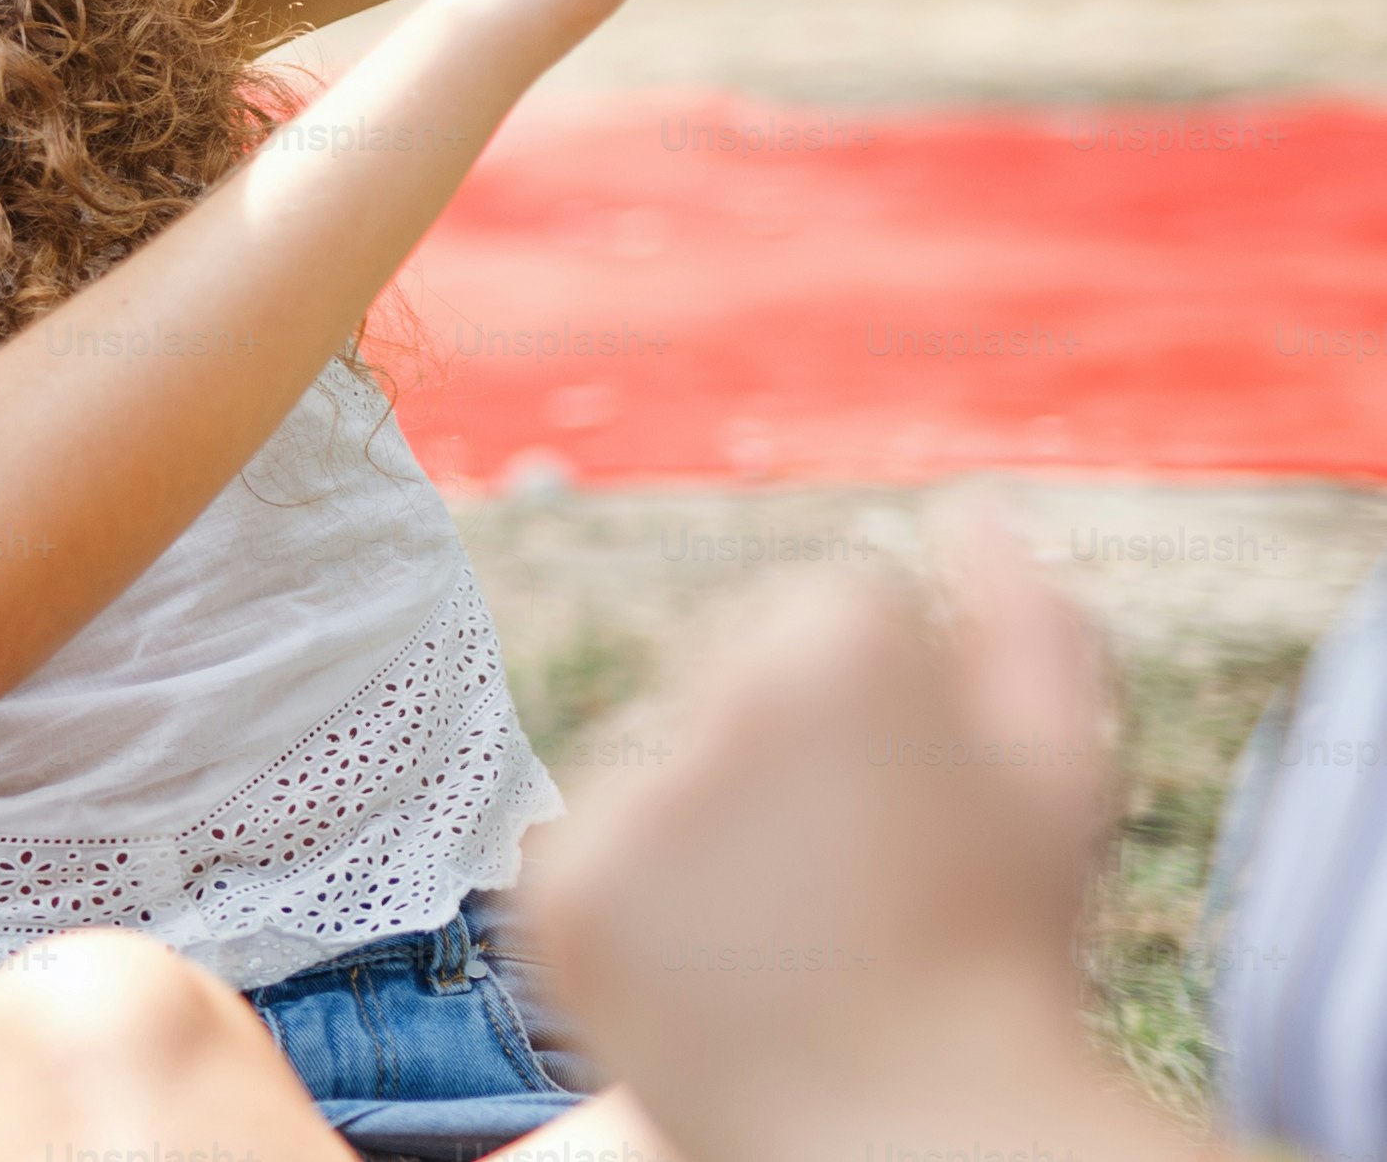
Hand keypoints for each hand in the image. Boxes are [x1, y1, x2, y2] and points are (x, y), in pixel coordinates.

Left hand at [530, 513, 1142, 1161]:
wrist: (917, 1137)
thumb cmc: (1005, 955)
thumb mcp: (1057, 773)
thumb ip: (1025, 619)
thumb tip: (971, 511)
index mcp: (836, 638)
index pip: (824, 610)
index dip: (882, 714)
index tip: (910, 804)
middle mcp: (712, 693)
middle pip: (721, 675)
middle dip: (775, 756)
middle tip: (848, 878)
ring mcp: (621, 792)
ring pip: (647, 760)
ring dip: (698, 825)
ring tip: (787, 930)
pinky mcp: (552, 888)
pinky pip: (579, 848)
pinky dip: (633, 899)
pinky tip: (714, 964)